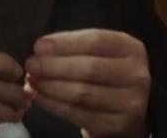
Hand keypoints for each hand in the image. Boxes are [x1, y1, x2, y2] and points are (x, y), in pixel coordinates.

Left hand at [25, 29, 150, 137]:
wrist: (124, 108)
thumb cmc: (104, 71)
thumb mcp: (97, 51)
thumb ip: (73, 46)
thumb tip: (41, 48)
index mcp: (131, 49)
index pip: (95, 41)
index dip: (64, 43)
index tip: (38, 46)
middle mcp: (136, 75)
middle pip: (89, 68)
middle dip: (53, 66)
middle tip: (30, 65)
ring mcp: (130, 103)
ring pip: (82, 93)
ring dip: (50, 86)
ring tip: (31, 80)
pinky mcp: (116, 125)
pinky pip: (77, 113)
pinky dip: (52, 104)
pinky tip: (38, 96)